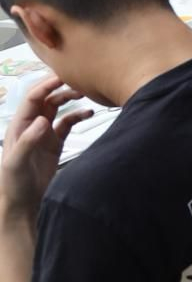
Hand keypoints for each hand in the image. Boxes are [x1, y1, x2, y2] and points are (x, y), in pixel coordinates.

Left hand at [1, 77, 92, 217]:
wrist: (23, 204)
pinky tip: (88, 113)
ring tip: (85, 93)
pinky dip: (78, 115)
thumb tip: (43, 119)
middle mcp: (32, 127)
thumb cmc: (13, 184)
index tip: (62, 76)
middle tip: (79, 80)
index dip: (46, 85)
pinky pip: (68, 123)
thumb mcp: (16, 163)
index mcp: (19, 126)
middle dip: (60, 87)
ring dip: (70, 98)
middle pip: (46, 98)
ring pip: (58, 108)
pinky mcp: (55, 143)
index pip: (32, 98)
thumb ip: (27, 140)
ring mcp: (44, 134)